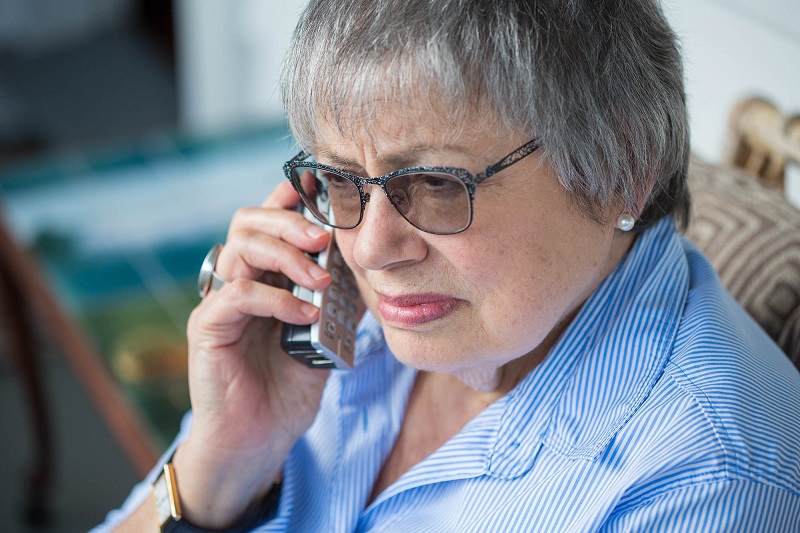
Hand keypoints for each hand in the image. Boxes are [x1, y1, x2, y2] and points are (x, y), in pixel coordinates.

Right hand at [176, 181, 332, 527]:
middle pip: (247, 222)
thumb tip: (367, 272)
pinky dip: (276, 299)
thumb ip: (336, 304)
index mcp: (263, 278)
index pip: (268, 224)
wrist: (257, 442)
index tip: (322, 191)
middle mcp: (237, 282)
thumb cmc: (287, 389)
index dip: (289, 201)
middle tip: (325, 236)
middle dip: (289, 221)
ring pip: (240, 249)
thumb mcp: (322, 339)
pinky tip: (306, 314)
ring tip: (321, 278)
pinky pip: (237, 296)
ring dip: (286, 255)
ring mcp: (219, 304)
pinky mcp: (207, 329)